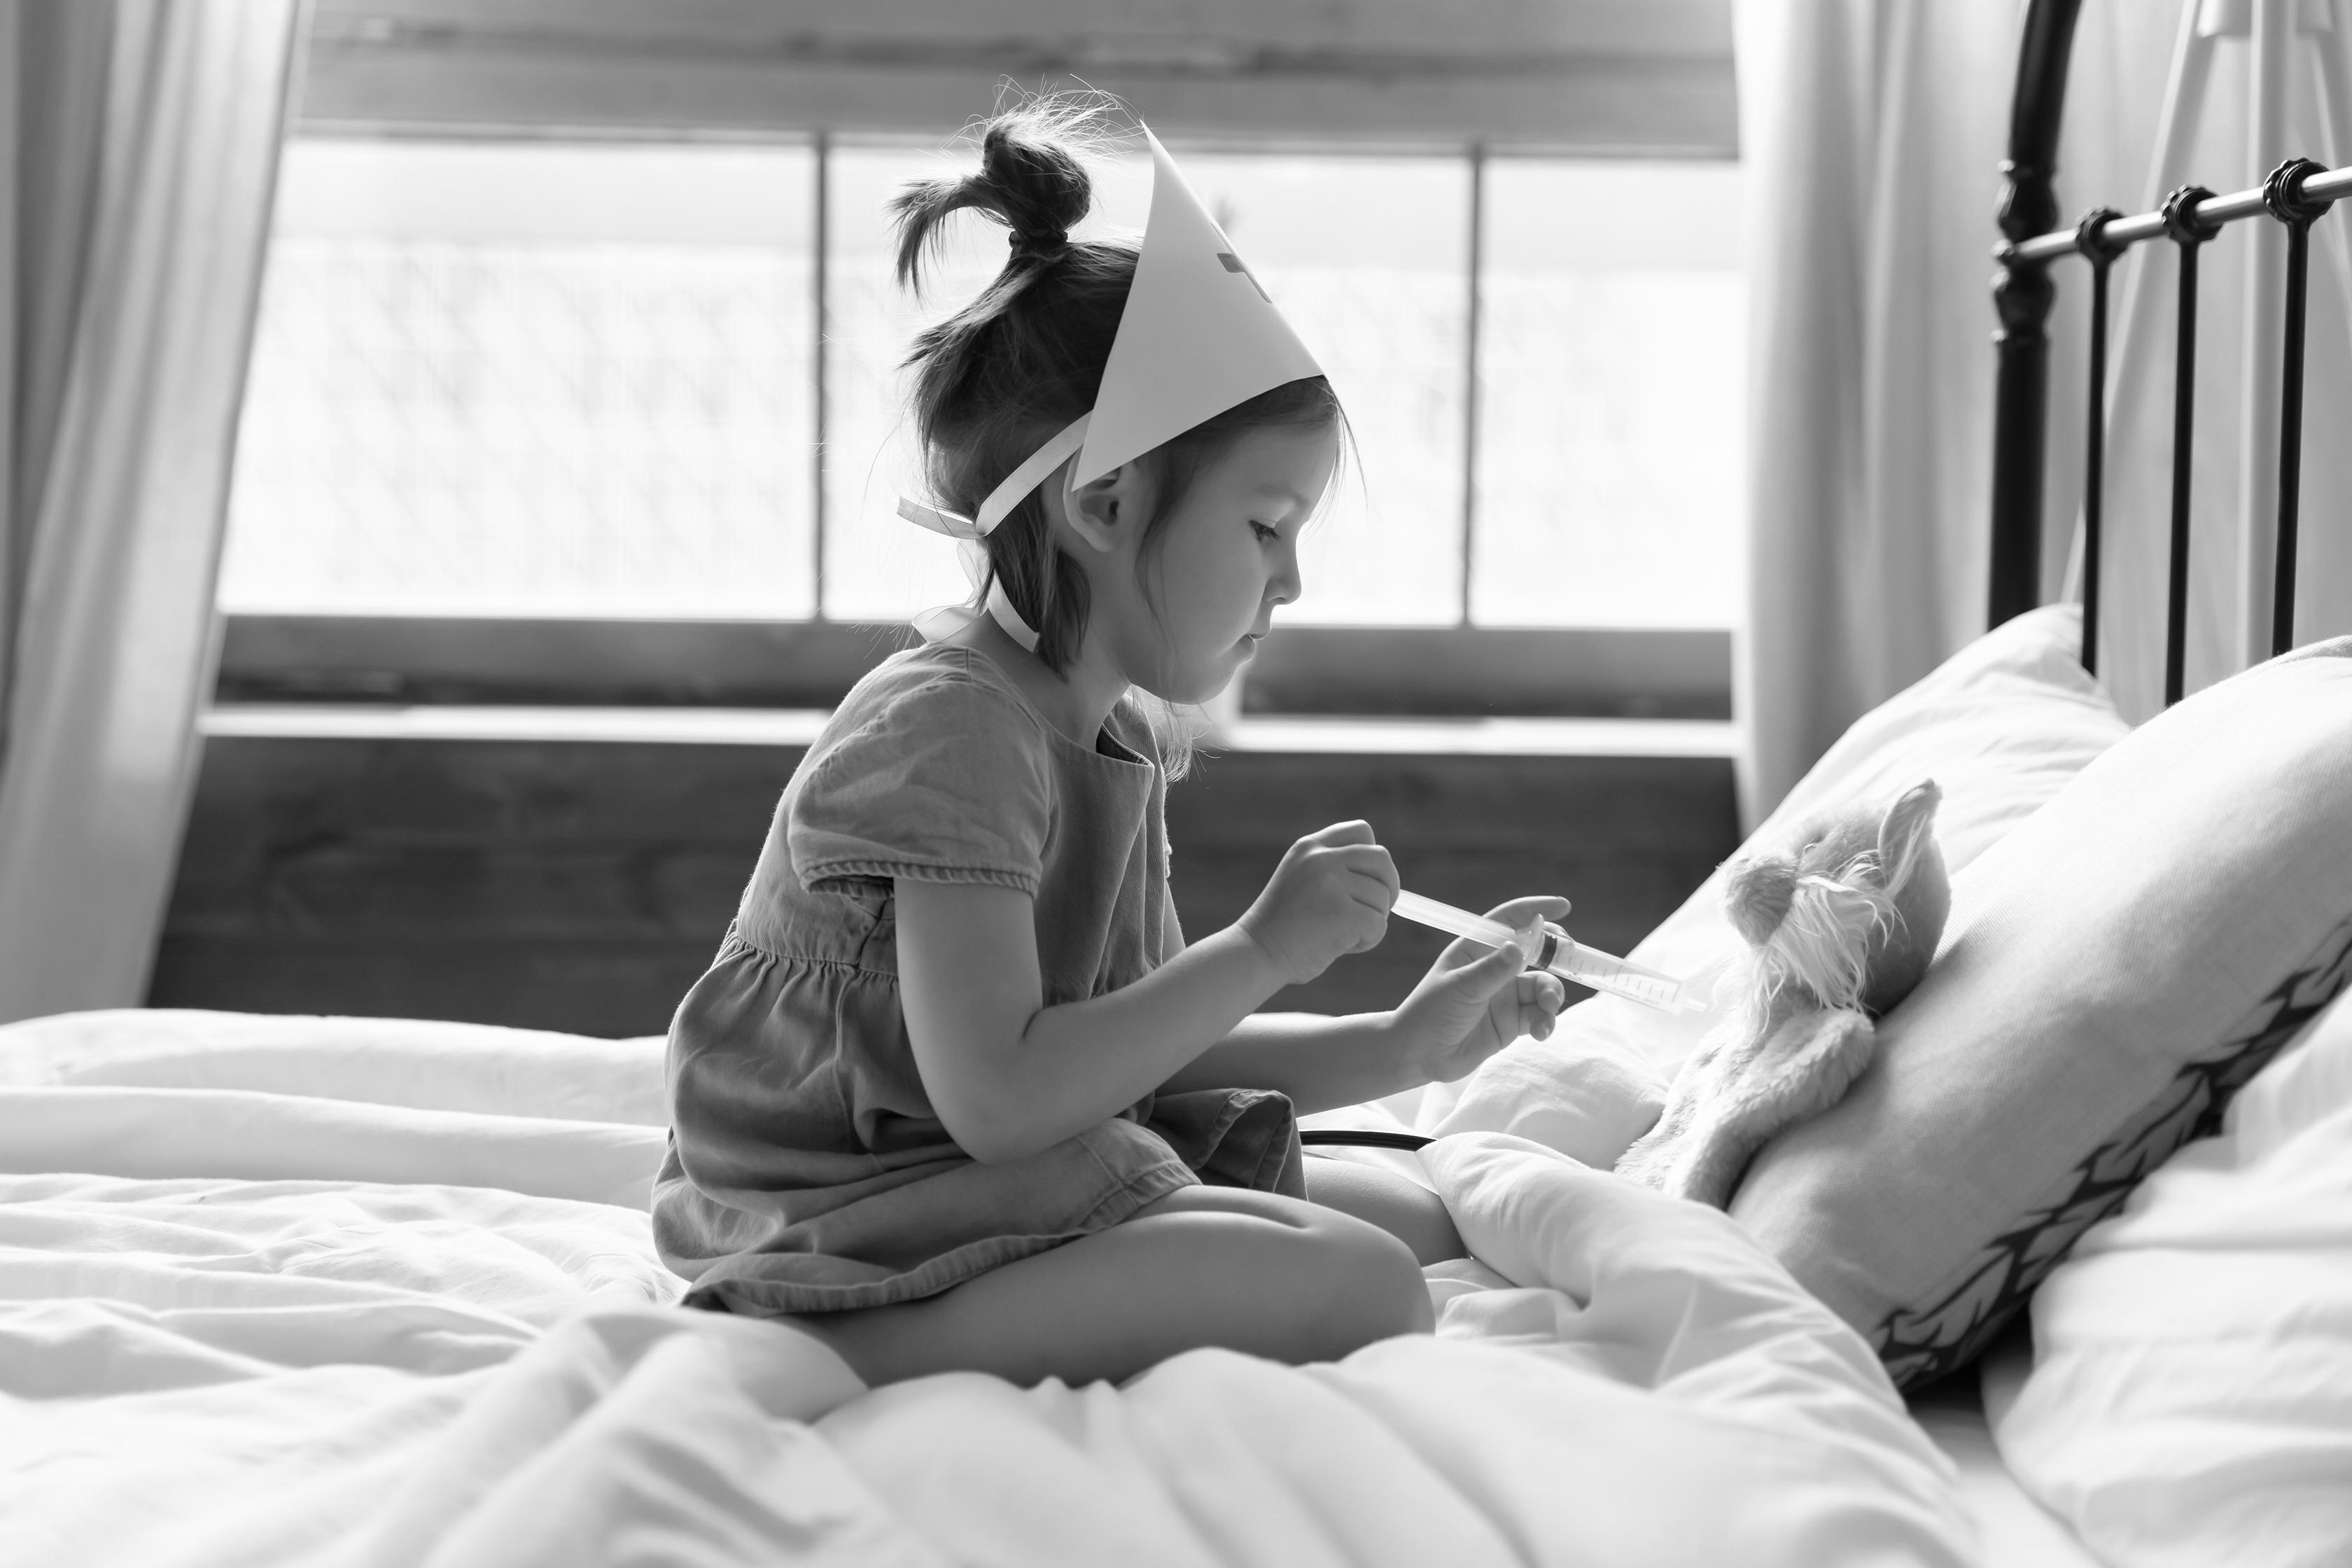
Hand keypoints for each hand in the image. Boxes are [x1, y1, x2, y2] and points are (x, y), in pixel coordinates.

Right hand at [1236, 821, 1399, 986]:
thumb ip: (1334, 870)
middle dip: (1388, 886)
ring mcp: (1331, 882)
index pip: (1362, 831)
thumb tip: (1384, 880)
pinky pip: (1378, 923)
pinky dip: (1369, 940)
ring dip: (1373, 921)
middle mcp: (1320, 857)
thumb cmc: (1283, 926)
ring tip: (1345, 935)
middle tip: (1374, 911)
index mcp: (1310, 846)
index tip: (1367, 882)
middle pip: (1382, 858)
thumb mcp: (1302, 880)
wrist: (1257, 953)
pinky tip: (1345, 947)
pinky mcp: (1342, 912)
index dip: (1373, 859)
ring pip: (1382, 896)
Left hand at [1389, 895, 1570, 1082]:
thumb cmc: (1429, 1013)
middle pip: (1536, 952)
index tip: (1563, 905)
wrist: (1419, 1055)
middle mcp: (1494, 969)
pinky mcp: (1512, 1022)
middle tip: (1572, 959)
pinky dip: (1546, 1020)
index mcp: (1476, 950)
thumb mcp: (1460, 988)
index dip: (1535, 910)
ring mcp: (1505, 995)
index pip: (1509, 920)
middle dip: (1556, 954)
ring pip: (1543, 986)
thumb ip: (1492, 971)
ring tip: (1546, 1011)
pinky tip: (1540, 1031)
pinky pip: (1539, 1015)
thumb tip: (1519, 948)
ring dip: (1552, 996)